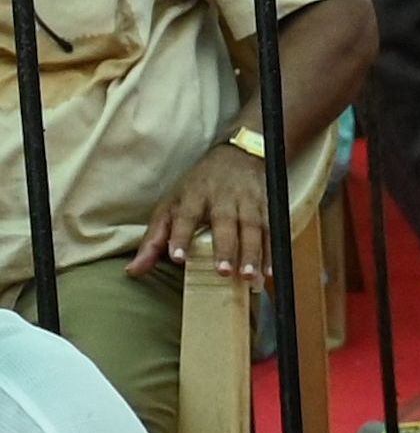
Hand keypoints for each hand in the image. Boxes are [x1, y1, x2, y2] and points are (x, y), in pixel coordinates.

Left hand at [131, 141, 278, 292]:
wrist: (238, 155)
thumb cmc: (198, 187)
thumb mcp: (171, 206)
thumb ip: (154, 240)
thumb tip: (133, 271)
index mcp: (193, 195)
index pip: (186, 216)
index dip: (181, 236)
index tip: (178, 257)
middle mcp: (221, 197)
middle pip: (224, 222)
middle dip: (225, 247)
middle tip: (223, 271)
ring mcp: (247, 200)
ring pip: (252, 227)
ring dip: (253, 253)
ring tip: (250, 277)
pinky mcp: (267, 205)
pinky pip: (272, 230)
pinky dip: (272, 251)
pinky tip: (269, 271)